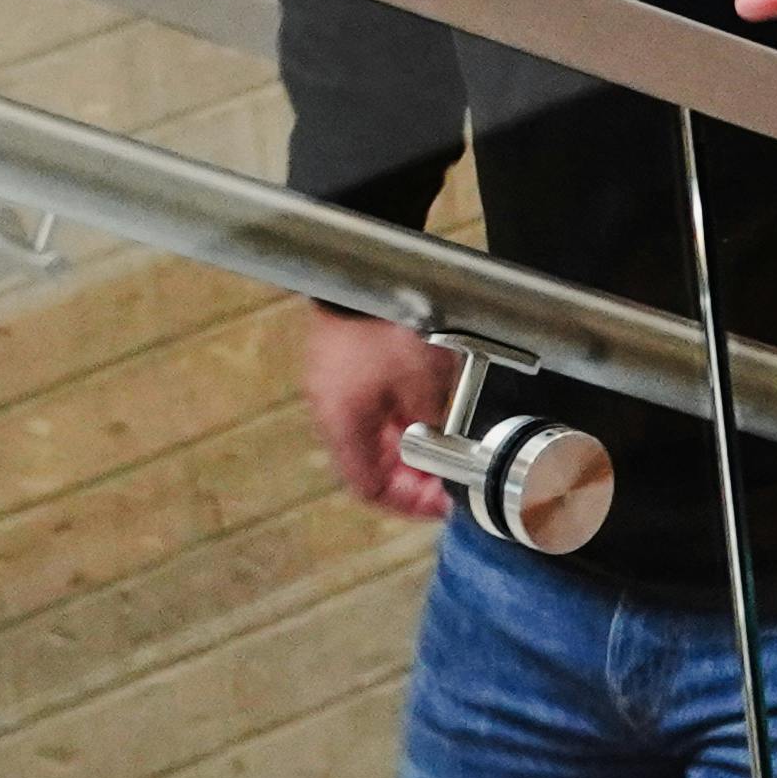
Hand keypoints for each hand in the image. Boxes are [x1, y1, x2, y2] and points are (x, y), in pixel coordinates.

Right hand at [301, 305, 452, 519]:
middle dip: (409, 476)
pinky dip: (394, 420)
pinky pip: (367, 411)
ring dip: (404, 447)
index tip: (439, 502)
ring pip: (370, 439)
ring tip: (438, 441)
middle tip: (445, 475)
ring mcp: (332, 392)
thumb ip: (431, 422)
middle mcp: (331, 414)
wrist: (358, 274)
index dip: (406, 503)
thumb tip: (439, 448)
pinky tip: (420, 410)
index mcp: (344, 425)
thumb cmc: (386, 325)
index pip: (369, 488)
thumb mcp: (423, 380)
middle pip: (369, 466)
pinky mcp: (339, 372)